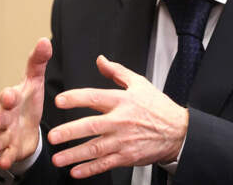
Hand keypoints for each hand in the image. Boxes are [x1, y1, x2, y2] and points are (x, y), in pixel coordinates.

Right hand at [0, 38, 51, 168]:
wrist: (27, 125)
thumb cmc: (28, 99)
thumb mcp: (34, 80)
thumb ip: (38, 62)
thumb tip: (45, 40)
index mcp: (12, 98)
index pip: (7, 95)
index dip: (7, 96)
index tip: (9, 95)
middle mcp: (5, 116)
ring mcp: (6, 133)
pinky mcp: (11, 149)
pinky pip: (7, 155)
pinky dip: (6, 158)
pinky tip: (5, 162)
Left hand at [47, 55, 187, 178]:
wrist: (179, 131)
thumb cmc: (158, 107)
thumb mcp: (139, 83)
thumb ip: (117, 71)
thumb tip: (100, 60)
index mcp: (122, 101)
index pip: (95, 98)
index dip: (76, 98)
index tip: (59, 100)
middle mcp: (121, 121)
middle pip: (92, 126)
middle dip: (70, 132)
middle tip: (53, 136)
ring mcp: (124, 141)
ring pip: (96, 149)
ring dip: (75, 155)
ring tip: (57, 158)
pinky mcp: (128, 157)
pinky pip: (106, 164)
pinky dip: (90, 169)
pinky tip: (76, 171)